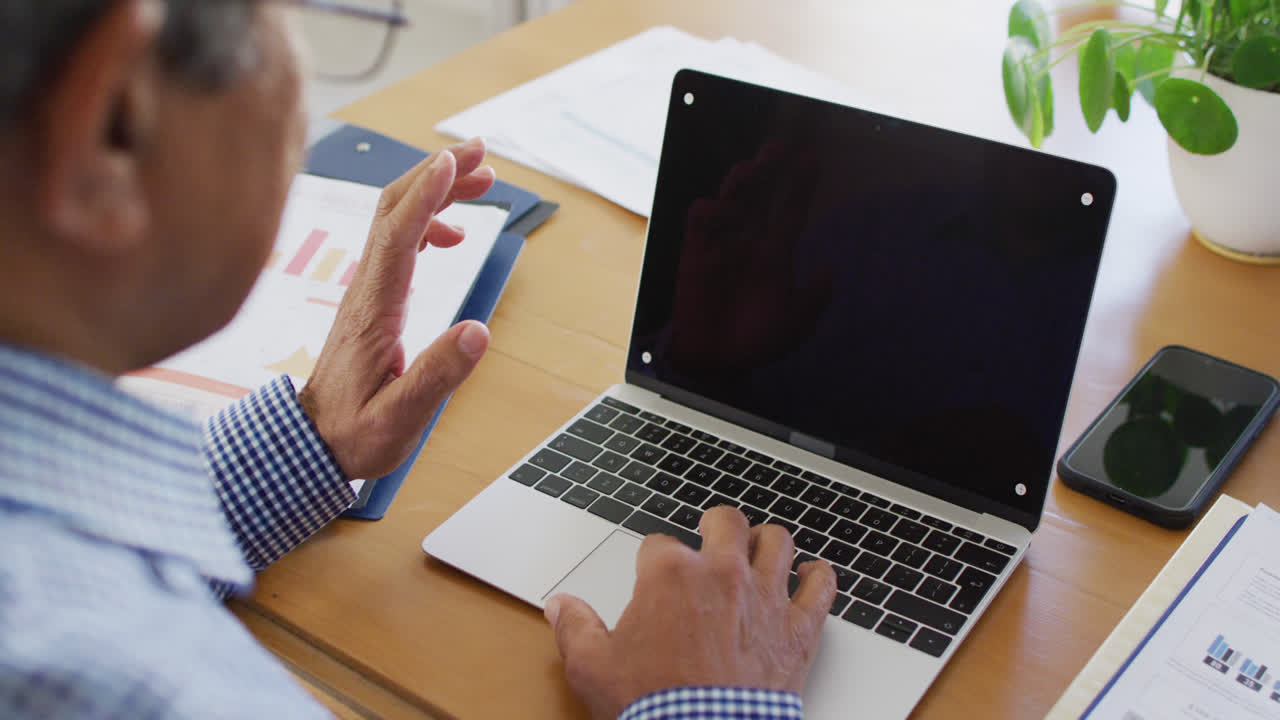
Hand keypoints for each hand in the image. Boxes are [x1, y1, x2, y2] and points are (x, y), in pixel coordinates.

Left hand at [298, 137, 495, 479]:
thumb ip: (437, 375)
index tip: (452, 162)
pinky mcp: (372, 297)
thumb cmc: (354, 434)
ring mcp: (367, 289)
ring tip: (481, 178)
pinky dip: (427, 220)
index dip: (425, 195)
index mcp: (374, 310)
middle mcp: (367, 288)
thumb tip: (477, 332)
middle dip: (436, 173)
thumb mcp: (400, 418)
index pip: (396, 236)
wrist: (313, 441)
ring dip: (435, 190)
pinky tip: (452, 233)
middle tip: (480, 153)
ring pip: (396, 219)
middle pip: (394, 209)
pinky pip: (397, 240)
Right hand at [545, 507, 836, 718]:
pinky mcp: (798, 628)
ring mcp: (765, 597)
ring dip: (768, 542)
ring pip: (778, 541)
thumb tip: (561, 606)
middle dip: (716, 524)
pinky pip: (822, 586)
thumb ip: (575, 627)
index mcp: (670, 574)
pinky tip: (810, 575)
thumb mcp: (593, 668)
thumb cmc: (653, 706)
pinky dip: (818, 577)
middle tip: (712, 534)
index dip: (653, 559)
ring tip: (760, 548)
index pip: (658, 543)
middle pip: (726, 521)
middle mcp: (721, 573)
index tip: (652, 577)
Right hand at [668, 141, 832, 373]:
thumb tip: (828, 271)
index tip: (813, 160)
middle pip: (761, 195)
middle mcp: (749, 242)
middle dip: (770, 169)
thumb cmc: (756, 343)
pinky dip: (709, 210)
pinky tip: (722, 210)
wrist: (718, 363)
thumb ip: (813, 298)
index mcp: (775, 254)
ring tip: (755, 167)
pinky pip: (700, 221)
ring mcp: (722, 245)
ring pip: (732, 200)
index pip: (790, 211)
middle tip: (780, 146)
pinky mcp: (696, 254)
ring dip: (741, 180)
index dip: (801, 186)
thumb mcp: (796, 324)